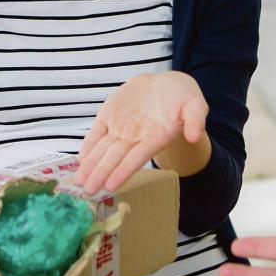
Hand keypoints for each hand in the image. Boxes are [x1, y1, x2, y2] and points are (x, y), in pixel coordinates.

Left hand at [74, 71, 209, 193]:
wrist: (166, 84)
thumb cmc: (182, 97)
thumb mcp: (195, 103)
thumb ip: (196, 119)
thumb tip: (195, 136)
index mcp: (155, 138)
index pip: (137, 158)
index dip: (123, 171)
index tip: (111, 185)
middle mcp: (135, 137)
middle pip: (115, 158)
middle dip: (101, 174)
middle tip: (87, 190)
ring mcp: (120, 127)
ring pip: (103, 149)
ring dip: (91, 165)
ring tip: (79, 182)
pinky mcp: (109, 115)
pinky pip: (96, 132)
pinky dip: (88, 145)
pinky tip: (80, 159)